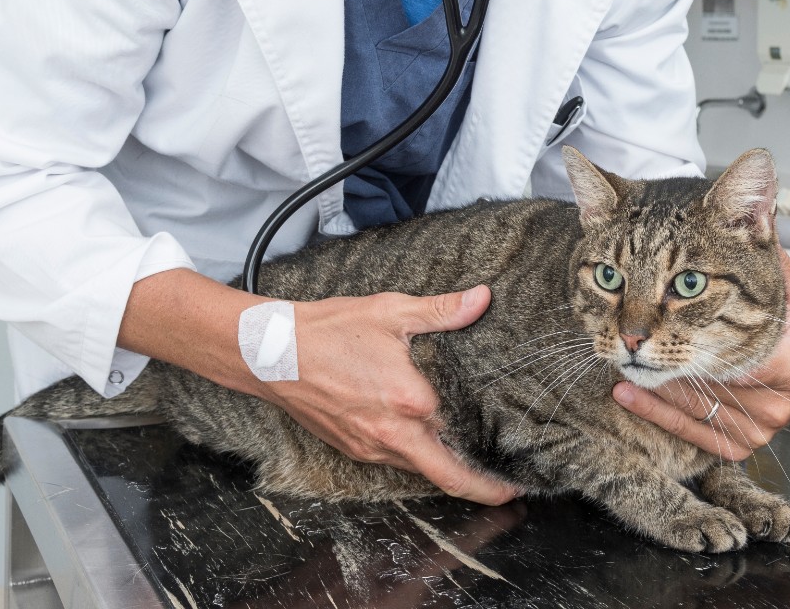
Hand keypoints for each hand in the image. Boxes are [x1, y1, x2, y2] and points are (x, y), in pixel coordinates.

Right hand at [262, 284, 518, 505]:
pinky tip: (426, 439)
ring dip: (447, 469)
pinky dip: (417, 457)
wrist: (273, 352)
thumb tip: (482, 299)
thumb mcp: (389, 311)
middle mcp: (392, 433)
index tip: (517, 464)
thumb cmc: (330, 329)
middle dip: (482, 489)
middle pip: (447, 477)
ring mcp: (369, 445)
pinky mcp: (352, 448)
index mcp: (409, 400)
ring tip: (475, 459)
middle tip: (509, 490)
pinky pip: (394, 460)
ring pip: (419, 469)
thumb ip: (441, 310)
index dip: (492, 455)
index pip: (463, 440)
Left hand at [612, 249, 789, 459]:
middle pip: (712, 381)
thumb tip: (749, 181)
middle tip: (630, 338)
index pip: (741, 353)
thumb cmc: (773, 305)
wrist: (787, 353)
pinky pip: (693, 433)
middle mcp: (779, 398)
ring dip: (654, 382)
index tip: (657, 316)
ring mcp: (760, 424)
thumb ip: (756, 234)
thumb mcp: (769, 267)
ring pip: (698, 406)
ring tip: (616, 358)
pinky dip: (655, 410)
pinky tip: (626, 390)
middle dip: (669, 355)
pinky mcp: (739, 442)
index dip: (696, 333)